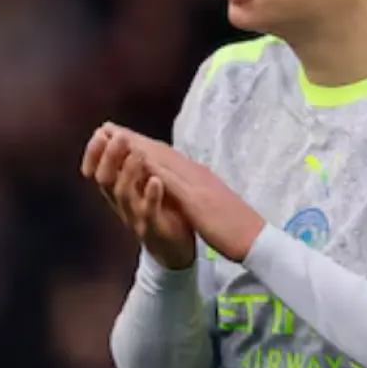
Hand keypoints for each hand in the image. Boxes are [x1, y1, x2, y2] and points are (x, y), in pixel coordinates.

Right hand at [81, 124, 196, 268]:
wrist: (176, 250)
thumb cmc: (160, 210)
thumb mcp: (141, 182)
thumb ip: (127, 160)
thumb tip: (109, 129)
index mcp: (117, 191)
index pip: (95, 170)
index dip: (94, 154)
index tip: (100, 133)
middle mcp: (121, 204)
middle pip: (105, 179)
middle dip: (110, 157)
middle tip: (119, 137)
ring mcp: (135, 218)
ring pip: (123, 195)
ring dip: (128, 172)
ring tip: (138, 154)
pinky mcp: (153, 230)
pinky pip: (148, 213)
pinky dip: (151, 196)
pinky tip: (156, 181)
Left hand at [124, 134, 266, 262]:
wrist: (257, 240)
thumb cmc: (237, 225)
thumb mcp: (212, 203)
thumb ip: (198, 191)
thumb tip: (186, 186)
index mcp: (200, 177)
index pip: (168, 156)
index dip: (143, 145)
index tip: (122, 136)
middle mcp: (197, 174)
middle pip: (161, 151)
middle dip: (134, 138)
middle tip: (109, 127)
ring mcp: (198, 184)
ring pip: (163, 160)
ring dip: (137, 146)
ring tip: (114, 135)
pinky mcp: (197, 199)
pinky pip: (171, 180)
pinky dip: (153, 167)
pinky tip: (135, 160)